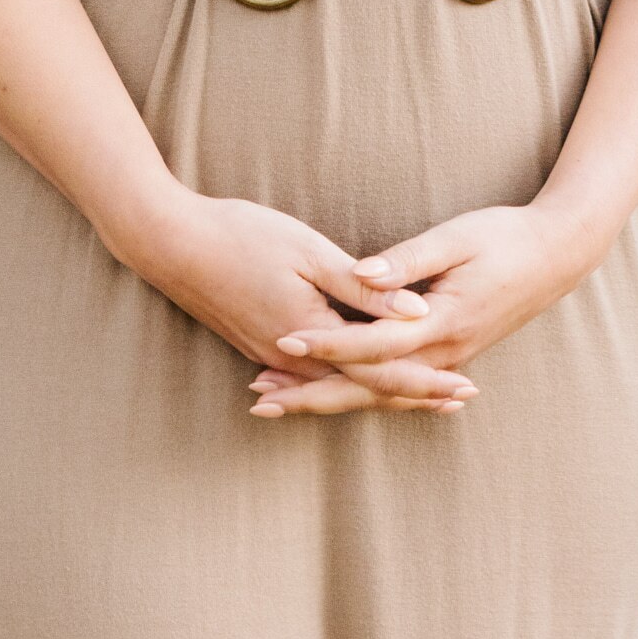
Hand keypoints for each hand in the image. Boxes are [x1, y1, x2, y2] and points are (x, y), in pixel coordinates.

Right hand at [128, 190, 476, 414]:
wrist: (171, 244)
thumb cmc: (242, 236)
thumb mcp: (309, 253)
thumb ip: (364, 289)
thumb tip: (420, 312)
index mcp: (314, 338)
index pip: (383, 370)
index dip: (427, 380)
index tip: (466, 388)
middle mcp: (295, 361)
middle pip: (365, 388)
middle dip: (414, 394)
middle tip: (459, 402)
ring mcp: (272, 358)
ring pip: (338, 387)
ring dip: (381, 392)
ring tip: (420, 397)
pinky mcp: (258, 346)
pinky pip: (312, 378)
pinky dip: (343, 384)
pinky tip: (353, 384)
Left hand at [252, 200, 601, 416]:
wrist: (558, 255)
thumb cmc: (506, 237)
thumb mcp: (457, 237)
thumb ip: (408, 260)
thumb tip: (362, 275)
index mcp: (442, 323)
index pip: (372, 343)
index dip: (326, 342)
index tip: (282, 339)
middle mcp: (443, 354)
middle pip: (367, 387)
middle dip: (311, 395)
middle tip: (259, 401)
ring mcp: (448, 361)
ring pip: (378, 393)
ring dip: (328, 398)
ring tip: (278, 401)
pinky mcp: (449, 357)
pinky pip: (396, 387)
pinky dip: (359, 393)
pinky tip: (331, 396)